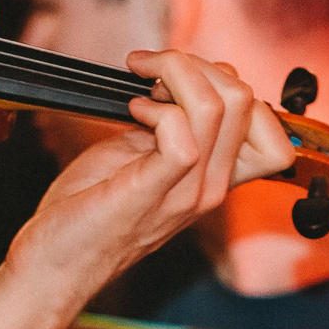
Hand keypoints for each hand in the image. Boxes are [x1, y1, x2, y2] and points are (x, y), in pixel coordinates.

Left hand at [0, 50, 291, 328]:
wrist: (56, 263)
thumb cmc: (89, 210)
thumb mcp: (140, 159)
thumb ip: (169, 127)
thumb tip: (174, 81)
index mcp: (213, 178)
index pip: (273, 130)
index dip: (233, 88)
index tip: (183, 78)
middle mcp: (209, 187)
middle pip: (245, 101)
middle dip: (196, 65)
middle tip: (152, 70)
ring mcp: (184, 193)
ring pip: (216, 108)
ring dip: (174, 74)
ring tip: (141, 84)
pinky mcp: (148, 193)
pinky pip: (180, 138)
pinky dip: (157, 110)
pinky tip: (134, 111)